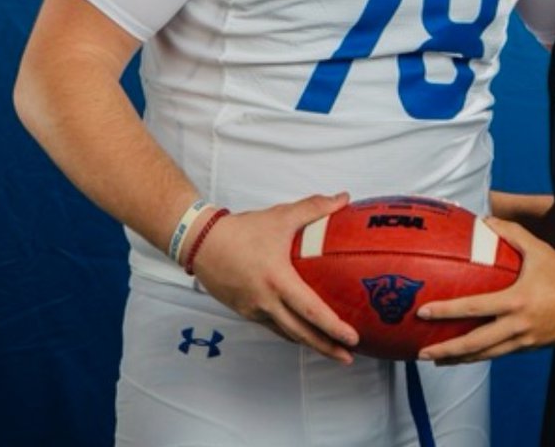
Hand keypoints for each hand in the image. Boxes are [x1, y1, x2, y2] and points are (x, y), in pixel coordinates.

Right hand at [189, 192, 358, 363]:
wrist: (202, 242)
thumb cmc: (242, 230)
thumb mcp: (281, 216)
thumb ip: (315, 207)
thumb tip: (343, 198)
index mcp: (277, 280)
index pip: (311, 310)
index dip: (333, 327)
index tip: (352, 338)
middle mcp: (266, 301)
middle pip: (301, 333)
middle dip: (327, 347)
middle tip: (349, 357)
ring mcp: (254, 310)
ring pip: (286, 334)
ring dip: (310, 344)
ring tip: (331, 349)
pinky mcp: (245, 311)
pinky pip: (273, 327)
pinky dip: (291, 333)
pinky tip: (302, 333)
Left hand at [416, 218, 554, 364]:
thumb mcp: (539, 249)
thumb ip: (511, 233)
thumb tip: (485, 220)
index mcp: (515, 301)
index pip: (473, 308)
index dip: (446, 311)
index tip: (423, 311)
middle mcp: (516, 325)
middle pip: (473, 344)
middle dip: (445, 350)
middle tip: (421, 352)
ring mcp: (522, 341)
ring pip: (484, 355)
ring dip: (458, 359)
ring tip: (436, 360)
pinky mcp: (528, 348)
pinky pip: (498, 354)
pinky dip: (479, 356)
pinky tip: (466, 354)